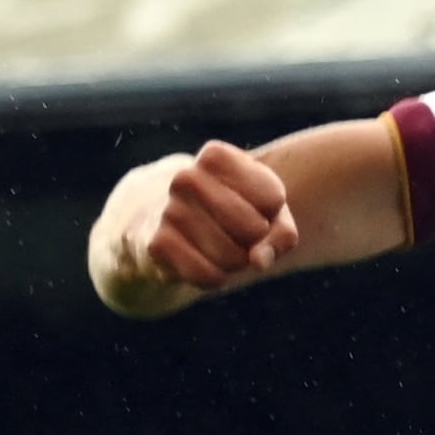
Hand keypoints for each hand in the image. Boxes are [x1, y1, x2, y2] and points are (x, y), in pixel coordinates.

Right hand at [100, 141, 298, 311]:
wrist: (153, 221)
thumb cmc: (222, 211)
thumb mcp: (260, 210)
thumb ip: (281, 232)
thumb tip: (260, 260)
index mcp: (214, 156)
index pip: (272, 196)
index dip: (272, 212)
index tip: (253, 206)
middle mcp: (186, 178)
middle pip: (254, 228)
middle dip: (255, 242)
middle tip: (238, 235)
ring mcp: (168, 211)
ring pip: (232, 257)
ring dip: (236, 263)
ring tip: (220, 249)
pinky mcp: (156, 245)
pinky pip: (208, 276)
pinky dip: (216, 279)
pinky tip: (204, 265)